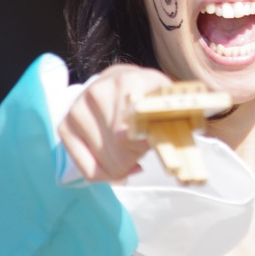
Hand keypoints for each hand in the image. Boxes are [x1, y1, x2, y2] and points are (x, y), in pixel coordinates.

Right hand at [58, 64, 173, 182]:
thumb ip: (177, 115)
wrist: (121, 81)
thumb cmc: (149, 96)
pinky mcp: (65, 126)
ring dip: (123, 164)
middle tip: (143, 144)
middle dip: (136, 155)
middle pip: (121, 152)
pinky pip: (87, 170)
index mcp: (128, 81)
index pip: (134, 131)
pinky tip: (116, 162)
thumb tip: (190, 131)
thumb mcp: (167, 99)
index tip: (153, 142)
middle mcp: (97, 92)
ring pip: (106, 163)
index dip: (147, 144)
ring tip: (131, 149)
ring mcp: (77, 109)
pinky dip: (106, 174)